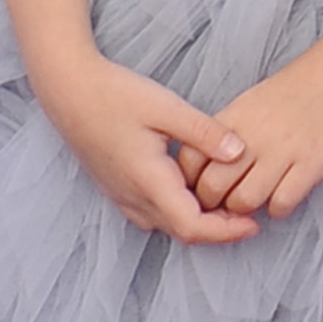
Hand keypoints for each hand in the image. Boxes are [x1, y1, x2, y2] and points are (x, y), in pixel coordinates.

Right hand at [30, 48, 260, 240]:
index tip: (255, 224)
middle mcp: (133, 197)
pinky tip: (194, 190)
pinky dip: (179, 211)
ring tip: (229, 203)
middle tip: (251, 213)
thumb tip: (240, 154)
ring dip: (199, 221)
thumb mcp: (166, 107)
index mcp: (148, 182)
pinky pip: (153, 212)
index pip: (193, 227)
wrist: (67, 89)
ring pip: (167, 223)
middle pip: (182, 230)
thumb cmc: (114, 94)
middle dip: (219, 229)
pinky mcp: (117, 188)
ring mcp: (122, 195)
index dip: (226, 232)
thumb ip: (204, 133)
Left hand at [180, 29, 322, 225]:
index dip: (193, 182)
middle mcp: (253, 133)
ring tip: (262, 200)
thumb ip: (237, 128)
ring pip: (243, 202)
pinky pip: (282, 203)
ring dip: (250, 210)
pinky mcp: (314, 161)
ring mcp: (283, 148)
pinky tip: (287, 196)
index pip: (190, 160)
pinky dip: (280, 209)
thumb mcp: (260, 98)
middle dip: (217, 205)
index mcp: (237, 115)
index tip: (209, 188)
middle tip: (232, 204)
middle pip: (210, 188)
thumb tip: (219, 161)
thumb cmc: (312, 79)